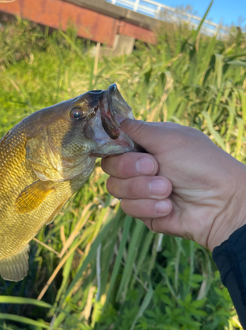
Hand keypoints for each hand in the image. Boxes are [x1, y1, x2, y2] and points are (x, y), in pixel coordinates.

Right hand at [101, 119, 245, 250]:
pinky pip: (128, 208)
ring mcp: (141, 190)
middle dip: (131, 168)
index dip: (116, 148)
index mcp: (146, 144)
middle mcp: (140, 166)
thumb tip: (115, 118)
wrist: (220, 203)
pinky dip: (149, 206)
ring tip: (168, 190)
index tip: (129, 148)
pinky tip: (168, 206)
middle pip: (110, 167)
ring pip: (115, 189)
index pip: (114, 144)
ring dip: (143, 189)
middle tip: (155, 167)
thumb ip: (138, 128)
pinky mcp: (143, 212)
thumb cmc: (201, 164)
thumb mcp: (169, 138)